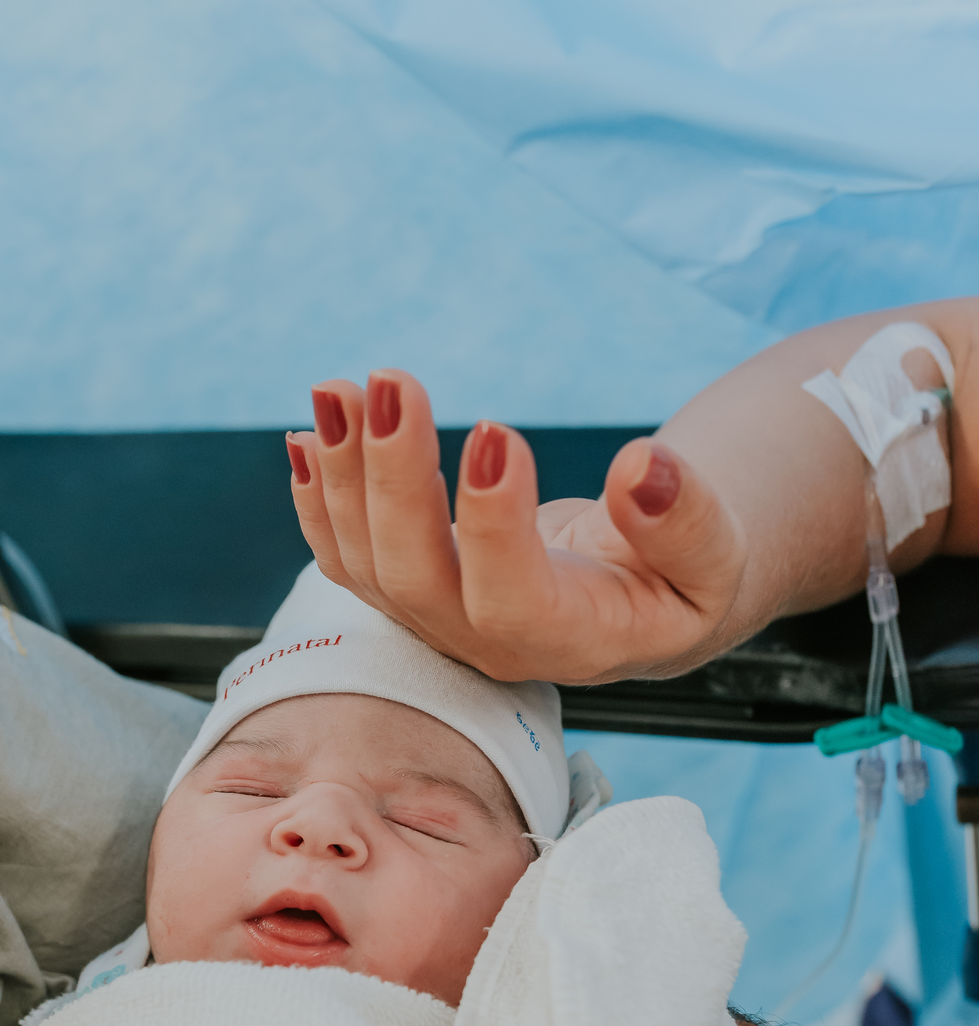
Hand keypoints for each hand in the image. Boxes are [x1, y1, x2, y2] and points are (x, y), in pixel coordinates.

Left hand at [285, 370, 746, 684]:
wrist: (643, 600)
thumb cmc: (684, 578)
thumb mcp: (717, 561)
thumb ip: (688, 524)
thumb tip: (641, 467)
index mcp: (570, 640)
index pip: (511, 596)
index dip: (492, 522)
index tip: (494, 429)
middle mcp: (487, 642)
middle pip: (414, 579)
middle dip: (393, 479)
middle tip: (390, 383)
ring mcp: (438, 621)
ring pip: (366, 564)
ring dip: (344, 475)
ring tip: (339, 388)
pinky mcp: (409, 591)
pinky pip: (346, 555)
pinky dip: (319, 495)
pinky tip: (309, 432)